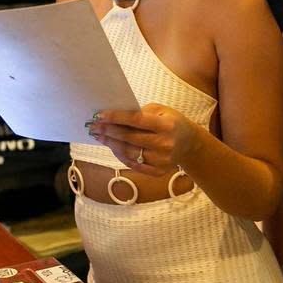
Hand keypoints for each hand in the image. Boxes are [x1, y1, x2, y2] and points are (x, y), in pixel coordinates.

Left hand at [87, 103, 203, 176]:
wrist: (190, 145)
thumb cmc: (172, 123)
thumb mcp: (161, 111)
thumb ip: (140, 113)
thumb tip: (114, 117)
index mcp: (166, 125)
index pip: (136, 120)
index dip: (116, 118)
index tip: (99, 115)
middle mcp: (164, 144)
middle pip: (129, 138)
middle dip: (108, 131)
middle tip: (93, 126)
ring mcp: (161, 160)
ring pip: (128, 153)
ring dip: (110, 144)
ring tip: (99, 136)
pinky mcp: (158, 172)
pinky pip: (133, 164)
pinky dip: (120, 155)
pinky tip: (112, 147)